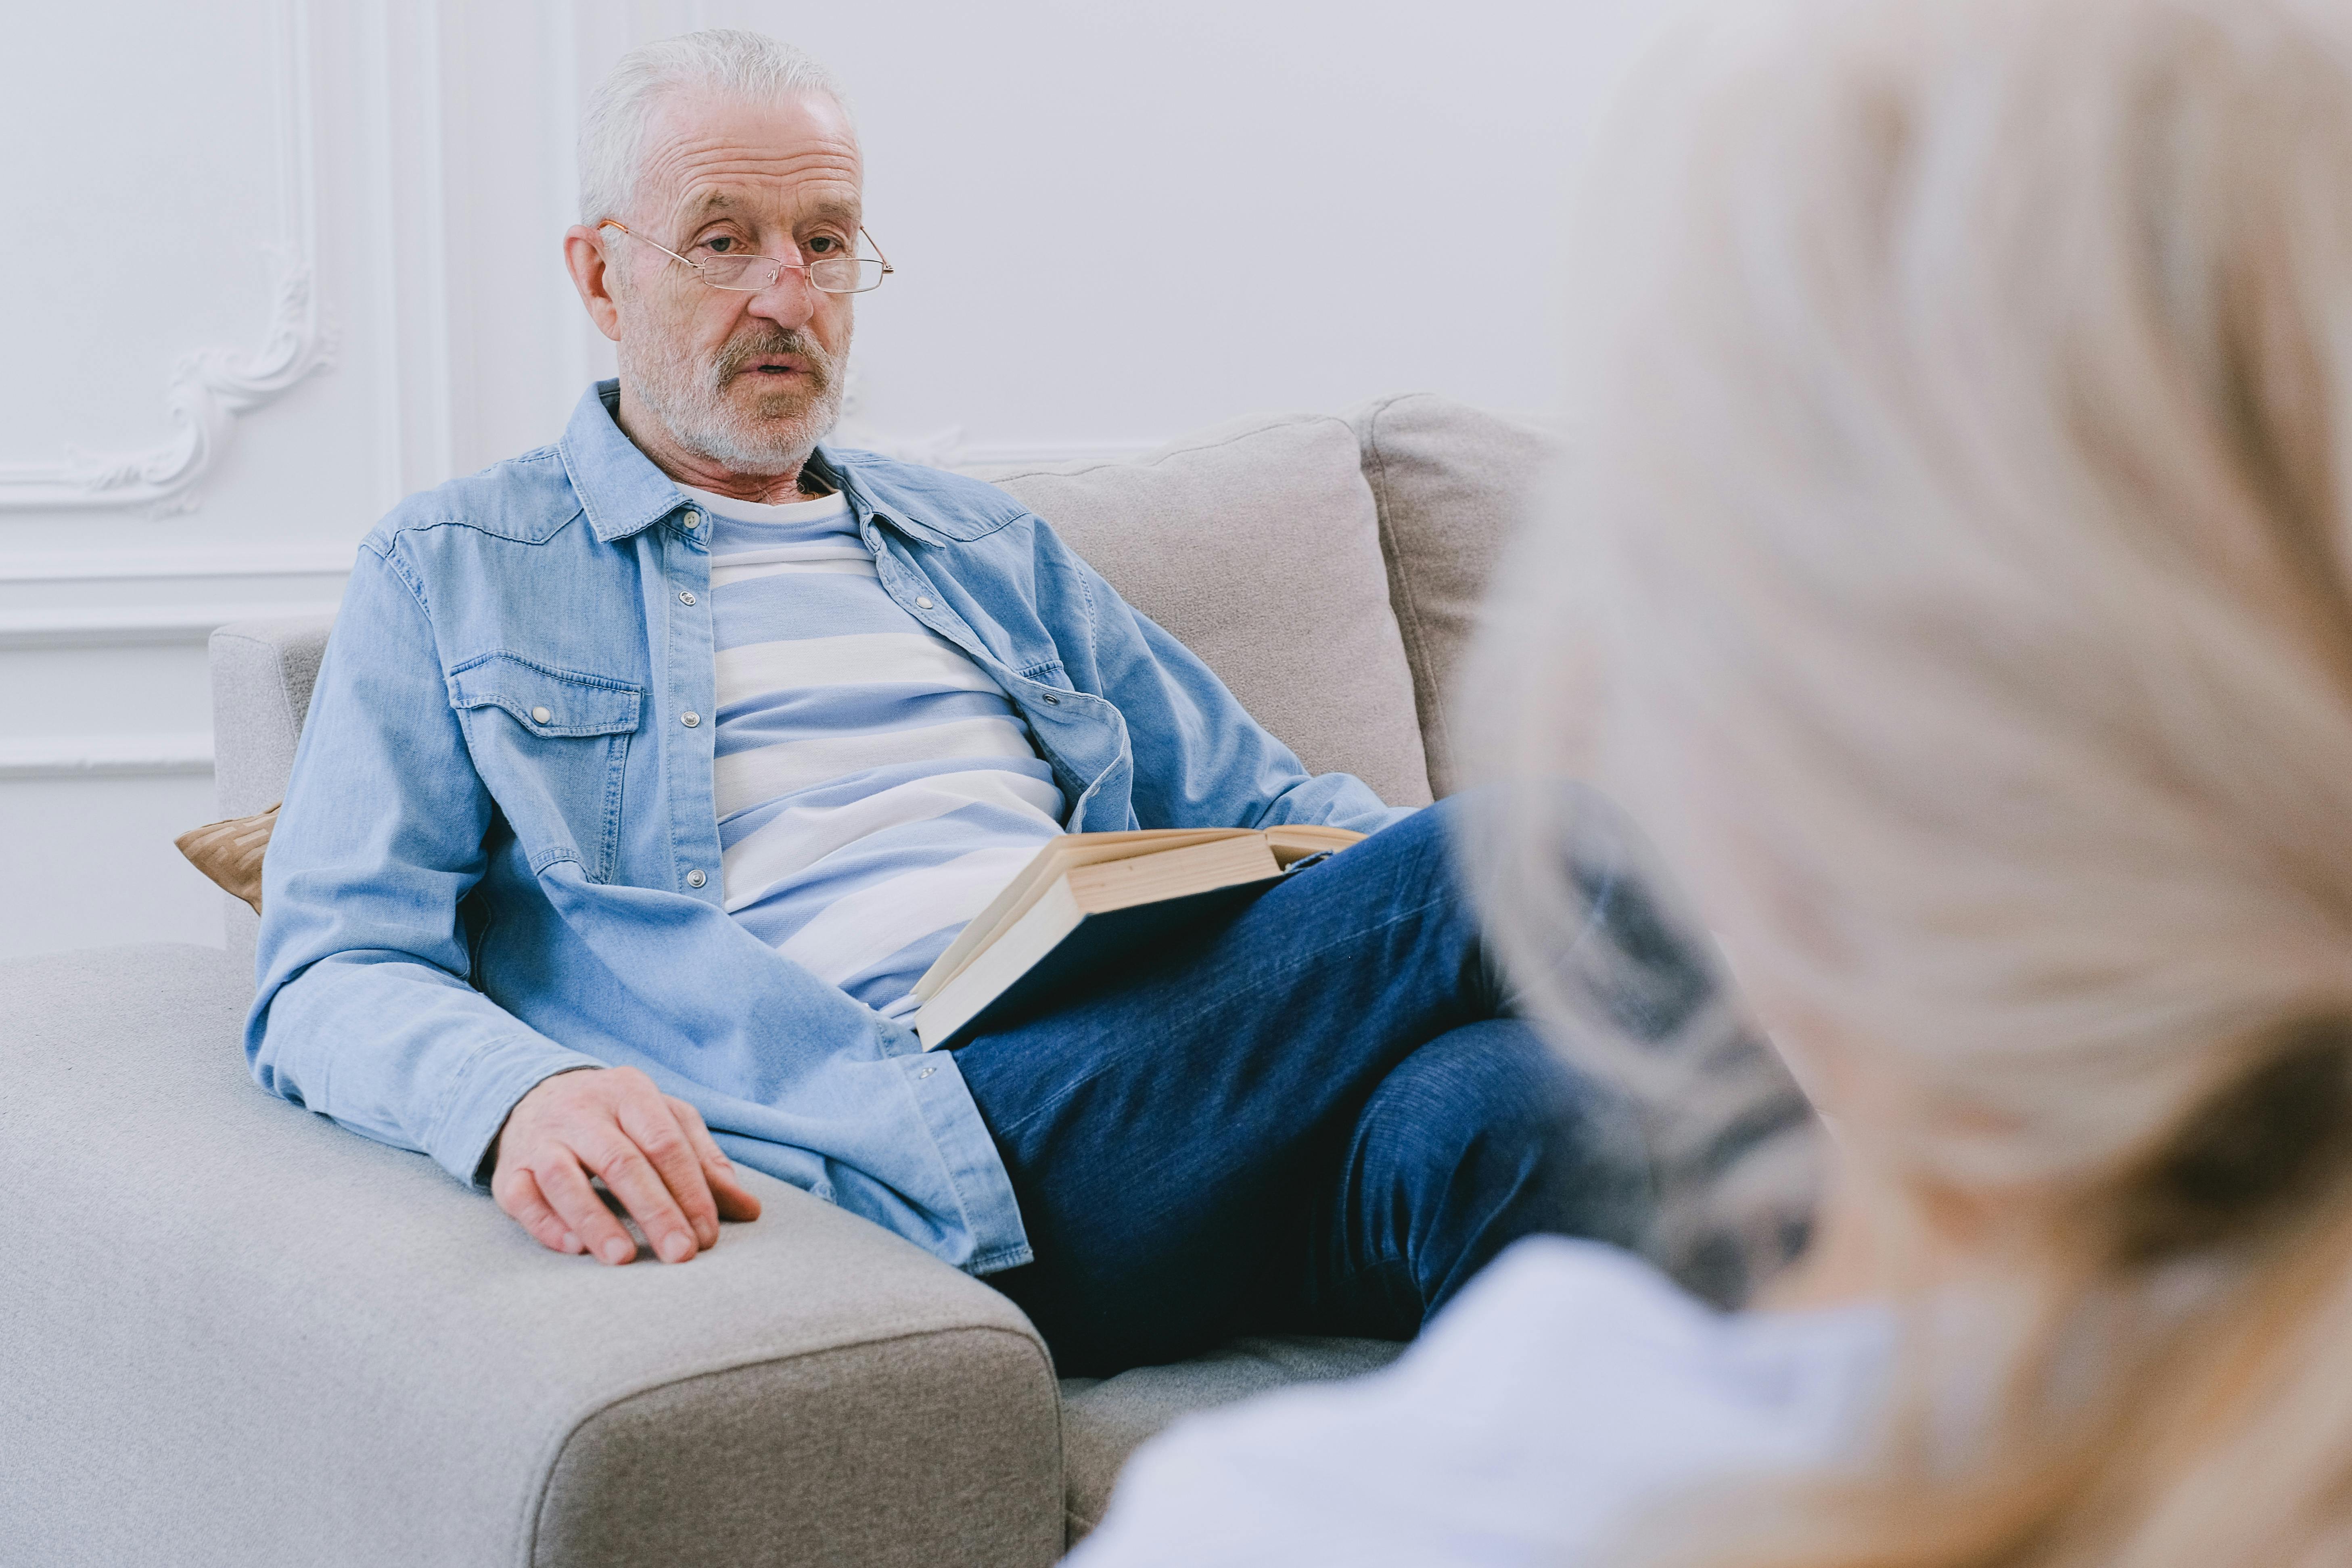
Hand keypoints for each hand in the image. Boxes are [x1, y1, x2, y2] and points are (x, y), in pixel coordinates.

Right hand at [490, 1066, 761, 1264]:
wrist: (535, 1095)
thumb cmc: (618, 1118)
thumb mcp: (664, 1122)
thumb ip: (705, 1163)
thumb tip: (750, 1210)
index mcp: (630, 1093)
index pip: (665, 1143)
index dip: (690, 1190)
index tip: (708, 1235)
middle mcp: (582, 1111)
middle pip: (620, 1161)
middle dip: (654, 1211)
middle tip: (680, 1254)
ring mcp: (541, 1139)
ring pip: (564, 1178)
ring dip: (595, 1220)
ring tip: (624, 1258)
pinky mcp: (510, 1168)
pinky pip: (520, 1196)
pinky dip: (546, 1224)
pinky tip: (573, 1248)